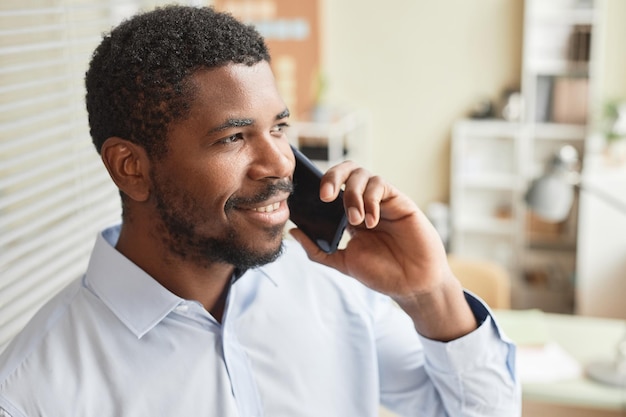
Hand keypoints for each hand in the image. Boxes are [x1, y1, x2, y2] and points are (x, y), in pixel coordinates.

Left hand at [289, 161, 476, 340]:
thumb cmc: (382, 274)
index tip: (308, 199)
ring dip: (352, 195)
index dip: (319, 186)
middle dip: (331, 177)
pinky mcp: (399, 201)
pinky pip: (380, 185)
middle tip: (325, 197)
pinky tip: (372, 221)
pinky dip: (371, 199)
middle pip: (346, 171)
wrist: (413, 284)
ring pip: (362, 175)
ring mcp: (382, 200)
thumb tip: (293, 231)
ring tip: (356, 220)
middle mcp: (365, 203)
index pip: (332, 187)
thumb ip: (317, 250)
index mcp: (350, 215)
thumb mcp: (343, 262)